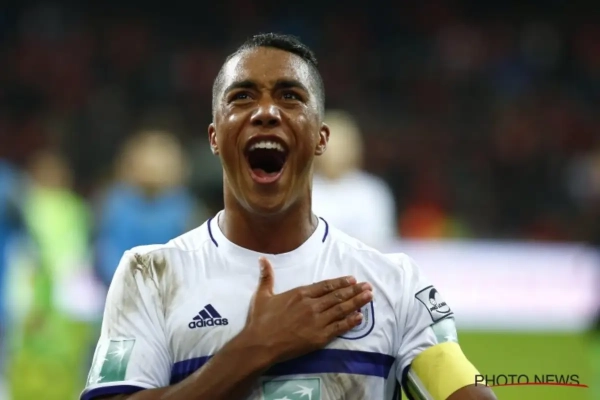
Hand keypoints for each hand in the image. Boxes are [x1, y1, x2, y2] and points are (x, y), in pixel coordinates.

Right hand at [243, 257, 372, 363]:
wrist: (260, 344)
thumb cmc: (260, 320)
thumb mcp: (262, 295)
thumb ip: (266, 277)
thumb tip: (263, 259)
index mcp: (300, 294)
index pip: (326, 286)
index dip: (341, 282)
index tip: (352, 279)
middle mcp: (312, 305)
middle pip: (338, 296)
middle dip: (355, 290)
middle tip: (368, 286)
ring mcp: (317, 321)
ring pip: (341, 309)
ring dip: (357, 302)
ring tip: (369, 297)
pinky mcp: (319, 337)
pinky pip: (339, 328)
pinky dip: (351, 322)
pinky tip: (360, 317)